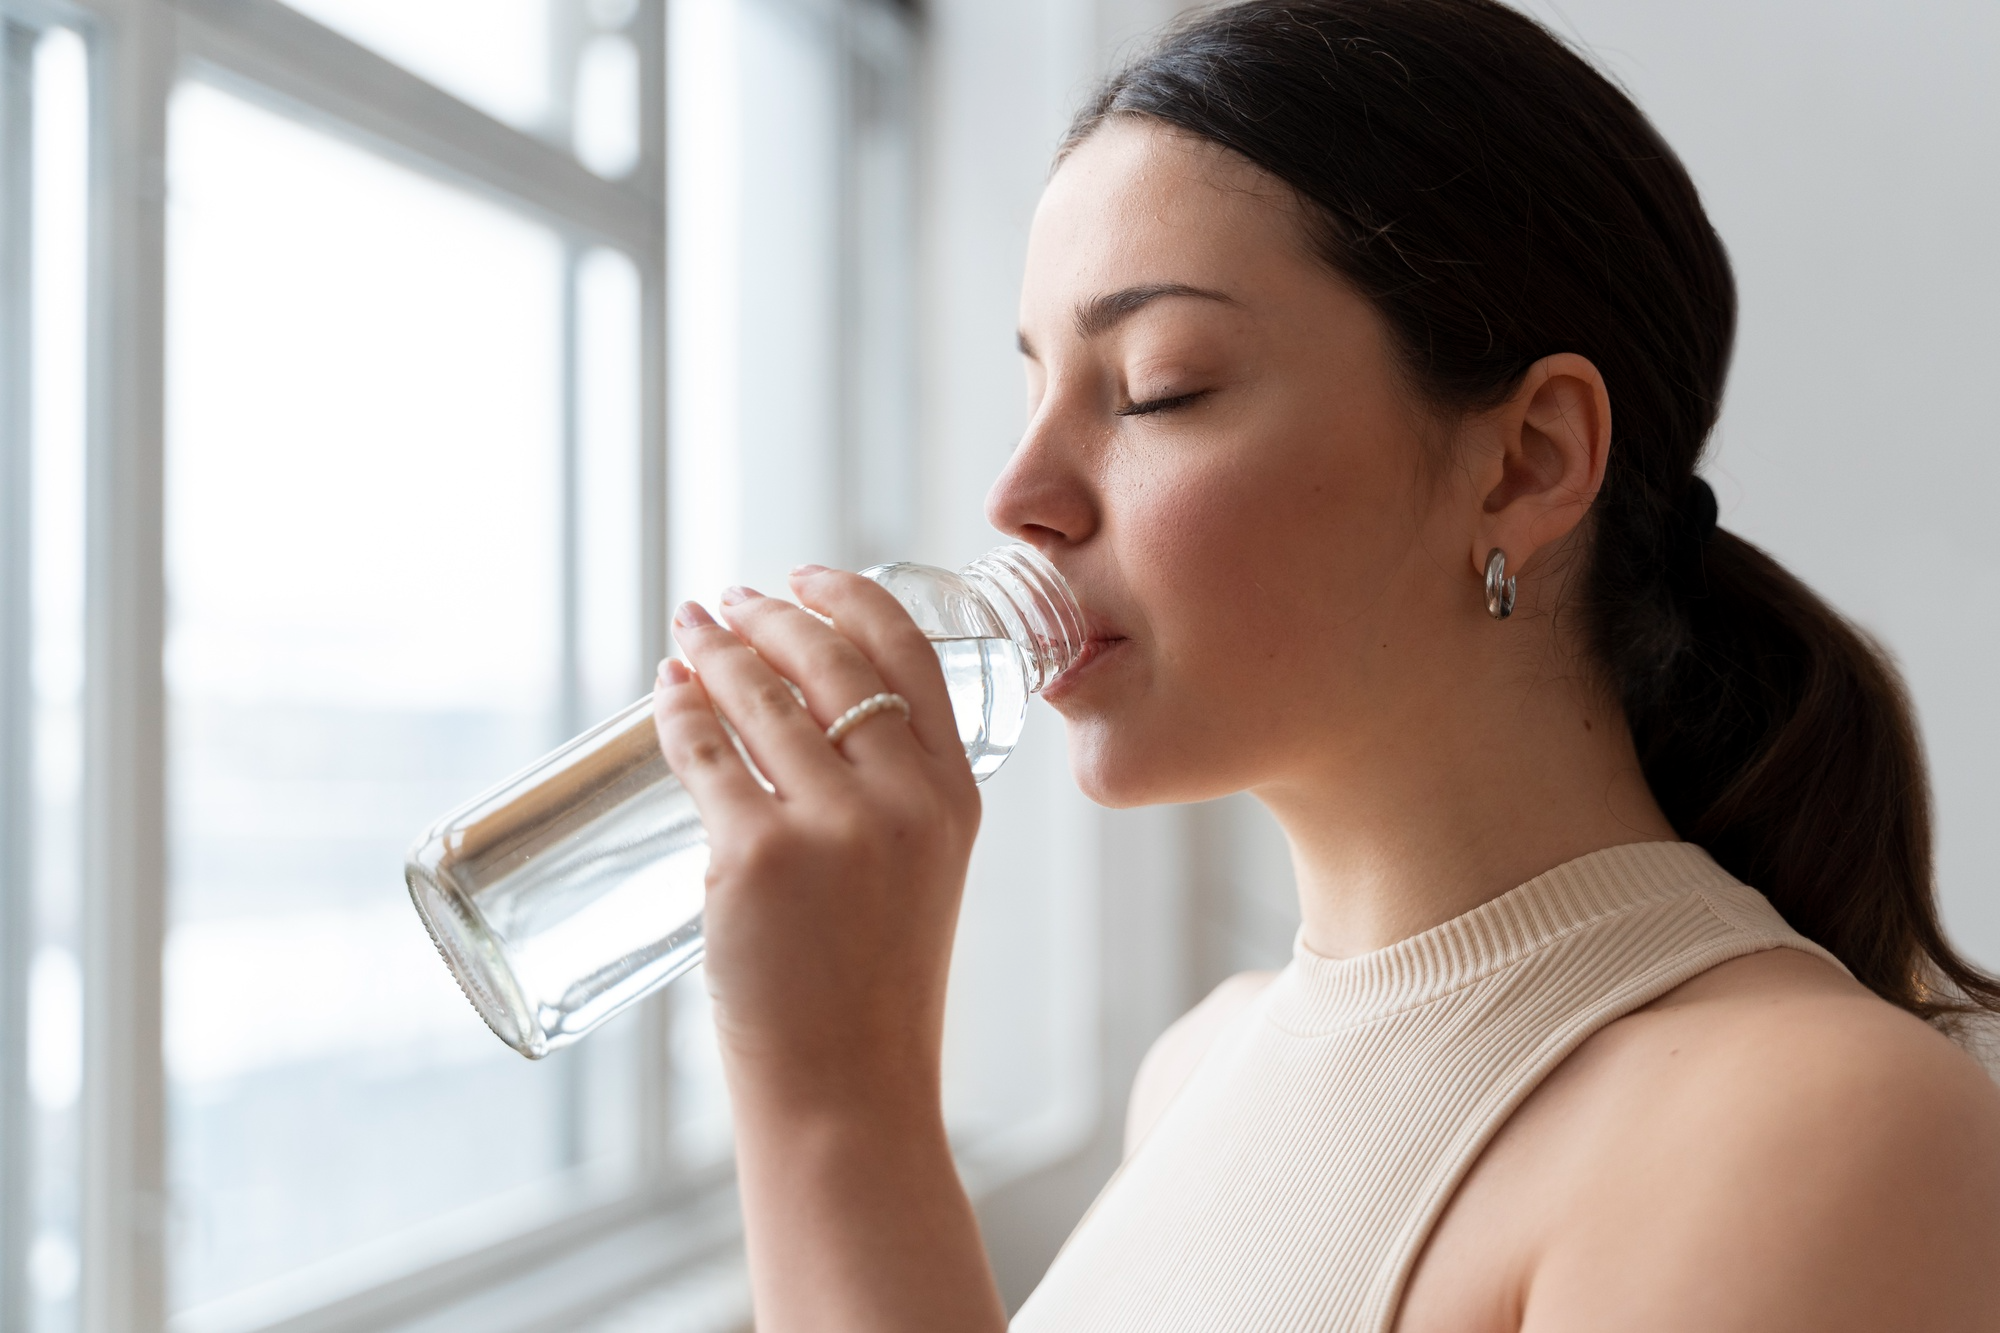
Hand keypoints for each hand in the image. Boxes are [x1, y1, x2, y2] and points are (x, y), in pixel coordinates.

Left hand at [652, 569, 1004, 1331]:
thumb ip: (891, 801)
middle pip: (831, 661)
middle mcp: (905, 799)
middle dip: (771, 615)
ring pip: (761, 698)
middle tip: (730, 600)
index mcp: (956, 797)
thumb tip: (798, 723)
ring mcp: (832, 827)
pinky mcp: (757, 858)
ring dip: (717, 650)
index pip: (911, 657)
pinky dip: (677, 712)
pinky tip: (664, 692)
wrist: (850, 1091)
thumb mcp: (922, 877)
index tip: (808, 576)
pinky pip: (705, 754)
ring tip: (689, 632)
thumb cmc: (876, 992)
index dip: (853, 601)